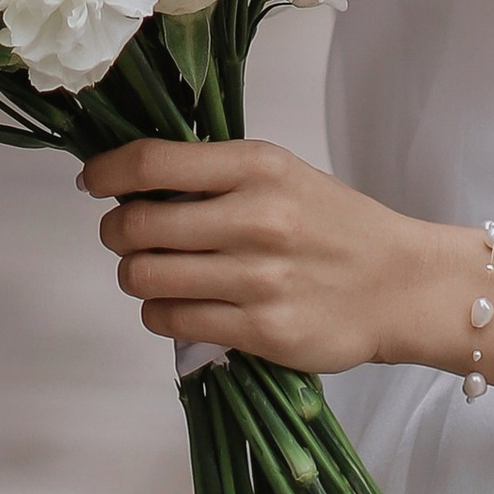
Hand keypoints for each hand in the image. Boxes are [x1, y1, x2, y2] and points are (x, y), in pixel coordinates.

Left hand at [80, 136, 438, 377]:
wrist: (400, 283)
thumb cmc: (334, 224)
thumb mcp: (281, 174)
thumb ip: (214, 175)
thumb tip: (131, 182)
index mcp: (257, 166)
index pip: (153, 162)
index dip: (106, 171)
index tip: (92, 181)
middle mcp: (255, 218)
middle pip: (137, 226)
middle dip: (116, 232)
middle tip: (125, 235)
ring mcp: (257, 279)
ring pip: (145, 278)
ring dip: (135, 276)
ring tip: (154, 272)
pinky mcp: (261, 331)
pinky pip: (173, 322)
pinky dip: (160, 312)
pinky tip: (179, 303)